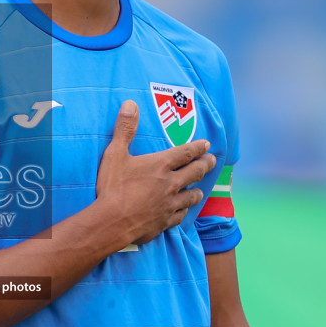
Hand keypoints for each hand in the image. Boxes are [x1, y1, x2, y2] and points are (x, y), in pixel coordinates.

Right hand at [94, 100, 215, 246]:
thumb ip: (124, 129)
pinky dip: (183, 211)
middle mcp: (171, 183)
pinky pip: (181, 215)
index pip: (186, 152)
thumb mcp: (115, 153)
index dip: (198, 147)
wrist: (112, 222)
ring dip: (197, 190)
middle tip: (212, 161)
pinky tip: (183, 211)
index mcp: (161, 165)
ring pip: (192, 196)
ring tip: (200, 189)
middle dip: (206, 165)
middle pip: (195, 172)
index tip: (207, 145)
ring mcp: (170, 204)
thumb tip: (130, 104)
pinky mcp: (165, 221)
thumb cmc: (113, 187)